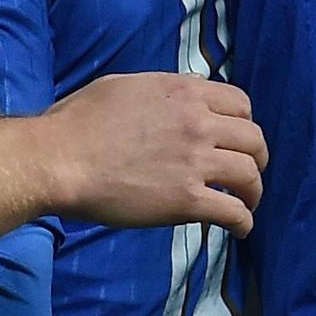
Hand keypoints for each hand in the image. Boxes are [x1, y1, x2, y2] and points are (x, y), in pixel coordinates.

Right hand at [40, 72, 264, 236]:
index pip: (240, 103)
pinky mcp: (186, 199)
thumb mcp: (123, 86)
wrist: (58, 159)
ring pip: (250, 175)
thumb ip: (160, 91)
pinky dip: (243, 222)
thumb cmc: (77, 122)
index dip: (243, 123)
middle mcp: (198, 122)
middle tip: (247, 173)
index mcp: (183, 92)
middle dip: (256, 158)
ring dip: (254, 191)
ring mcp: (195, 161)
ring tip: (246, 204)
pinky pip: (233, 212)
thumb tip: (176, 99)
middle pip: (254, 139)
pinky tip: (240, 229)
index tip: (235, 140)